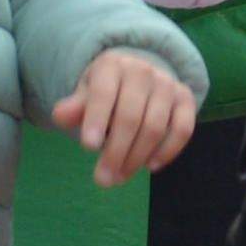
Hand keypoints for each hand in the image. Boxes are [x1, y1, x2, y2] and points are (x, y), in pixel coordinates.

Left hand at [54, 46, 198, 183]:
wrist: (138, 75)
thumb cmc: (106, 91)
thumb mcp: (86, 94)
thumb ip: (74, 107)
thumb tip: (59, 116)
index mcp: (113, 65)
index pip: (104, 94)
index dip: (97, 120)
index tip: (87, 147)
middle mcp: (143, 71)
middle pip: (131, 116)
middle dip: (116, 152)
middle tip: (103, 180)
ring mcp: (168, 84)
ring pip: (156, 126)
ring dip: (137, 158)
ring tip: (120, 177)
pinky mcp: (186, 99)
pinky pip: (183, 129)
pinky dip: (168, 151)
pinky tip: (150, 166)